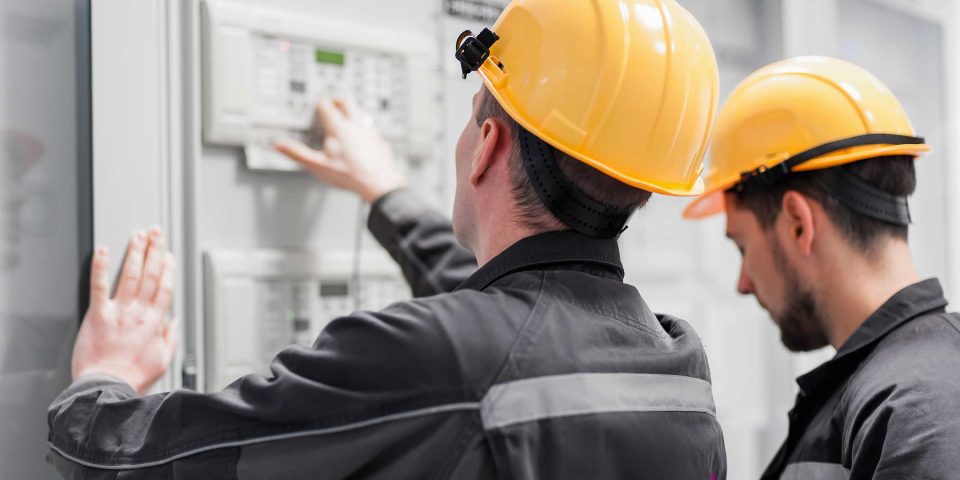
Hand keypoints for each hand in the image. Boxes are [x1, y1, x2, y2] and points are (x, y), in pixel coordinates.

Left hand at [71, 228, 177, 393]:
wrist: (108, 388)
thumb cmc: (132, 378)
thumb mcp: (163, 361)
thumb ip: (169, 338)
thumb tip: (173, 323)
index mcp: (155, 323)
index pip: (165, 287)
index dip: (168, 268)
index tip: (168, 255)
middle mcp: (139, 313)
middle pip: (149, 275)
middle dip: (154, 251)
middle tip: (155, 234)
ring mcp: (119, 312)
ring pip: (130, 275)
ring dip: (135, 252)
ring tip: (138, 236)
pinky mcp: (98, 315)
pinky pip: (99, 286)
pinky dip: (100, 267)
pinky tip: (102, 251)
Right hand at [274, 99, 405, 203]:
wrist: (377, 183)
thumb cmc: (348, 175)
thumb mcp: (317, 166)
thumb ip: (297, 153)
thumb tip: (279, 145)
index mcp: (338, 128)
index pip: (327, 106)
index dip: (320, 104)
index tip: (318, 105)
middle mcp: (355, 125)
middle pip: (347, 103)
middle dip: (338, 101)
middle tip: (333, 103)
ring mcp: (369, 131)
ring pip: (361, 112)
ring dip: (353, 111)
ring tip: (348, 114)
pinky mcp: (380, 140)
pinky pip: (372, 127)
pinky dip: (365, 126)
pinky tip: (364, 134)